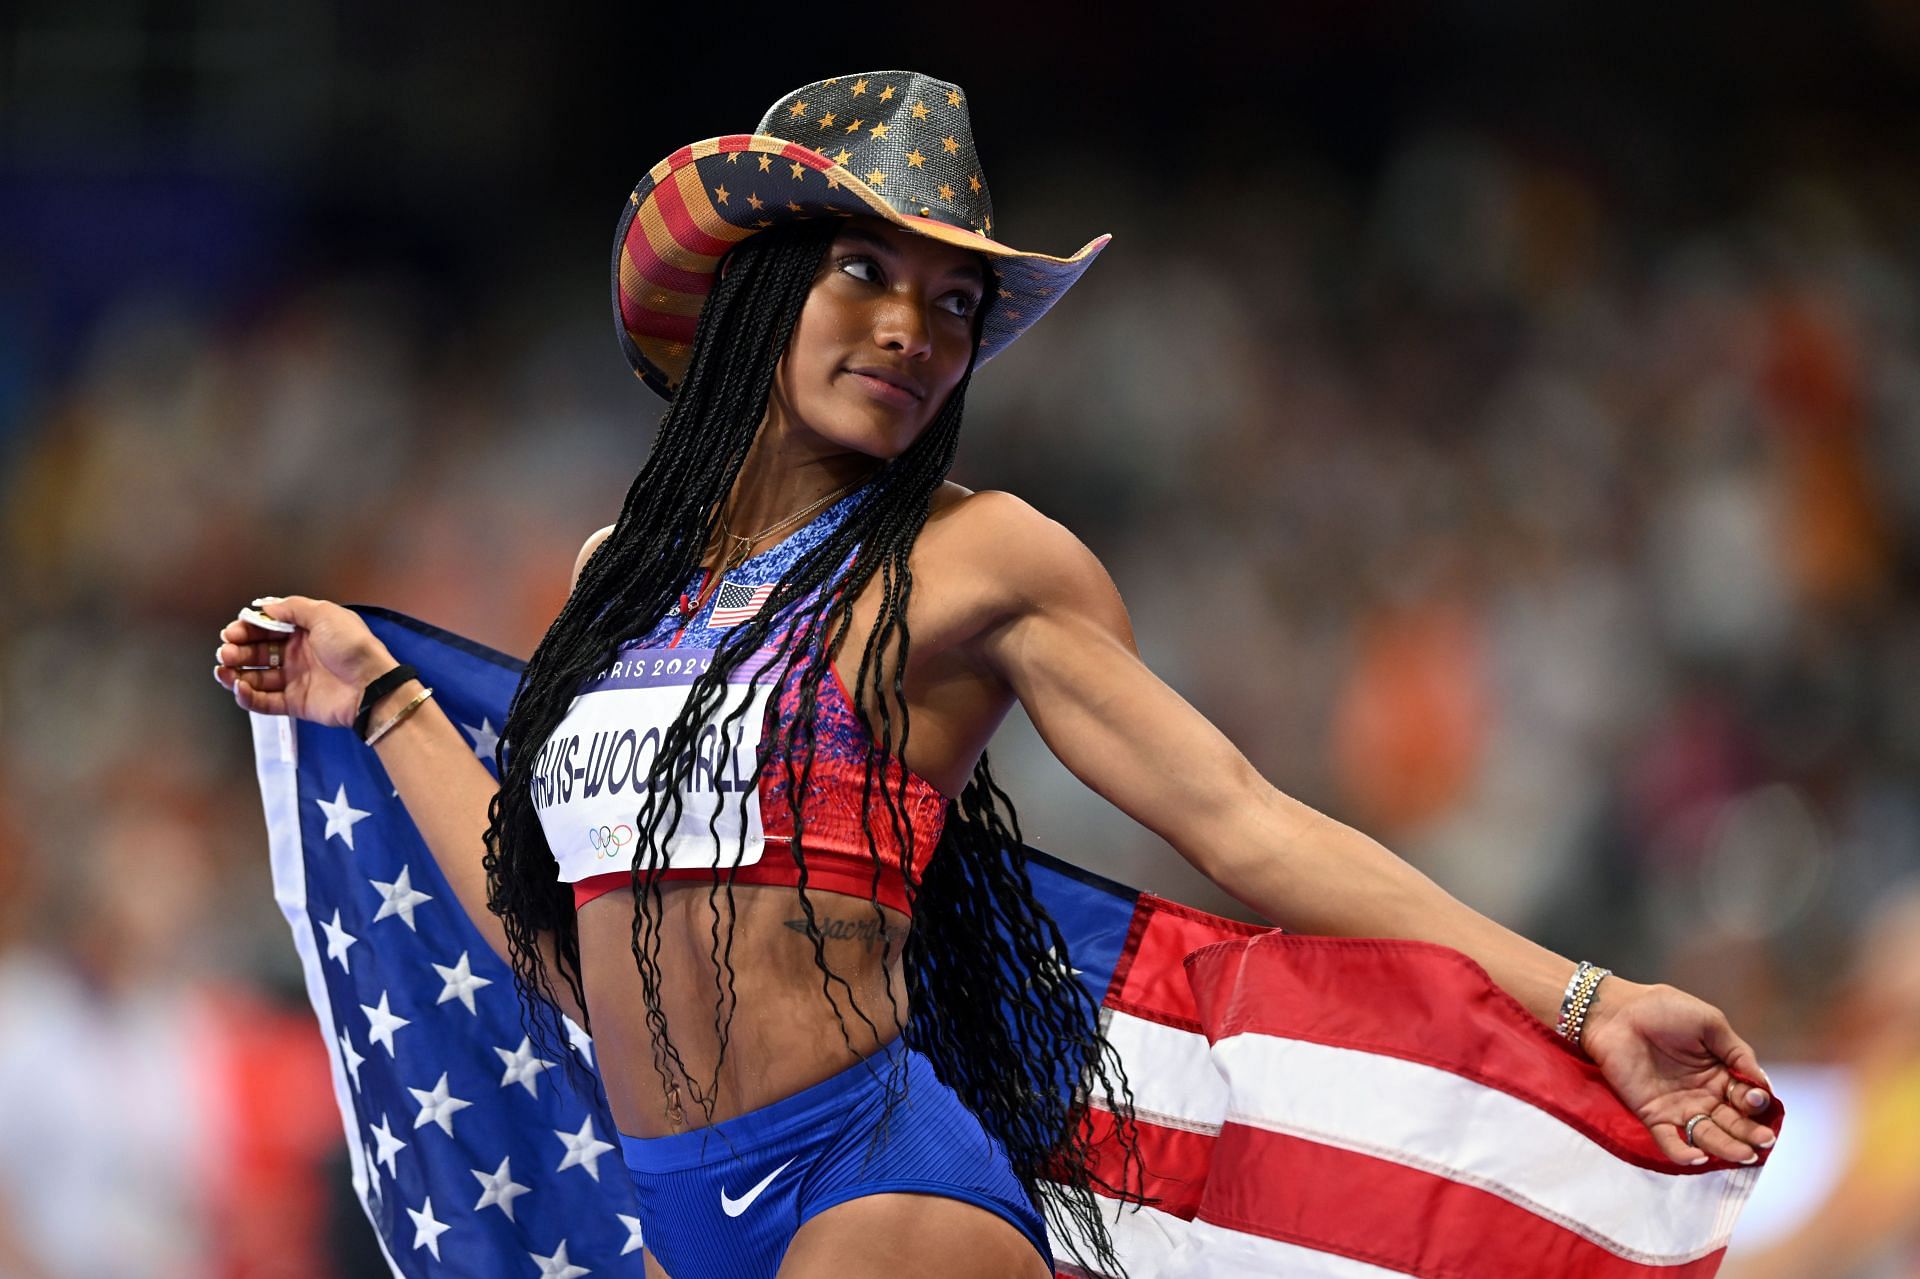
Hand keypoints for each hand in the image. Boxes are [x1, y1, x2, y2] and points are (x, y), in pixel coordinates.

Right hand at [213, 595, 394, 729]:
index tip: (231, 632)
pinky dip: (248, 696)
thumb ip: (293, 608)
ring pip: (256, 676)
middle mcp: (298, 654)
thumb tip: (265, 606)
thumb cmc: (352, 646)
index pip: (267, 628)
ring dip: (236, 673)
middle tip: (226, 651)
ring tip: (223, 669)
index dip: (247, 629)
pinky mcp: (295, 702)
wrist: (371, 685)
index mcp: (306, 631)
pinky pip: (265, 701)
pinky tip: (239, 687)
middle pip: (258, 651)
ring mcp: (296, 679)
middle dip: (237, 650)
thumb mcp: (325, 614)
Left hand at [1579, 975, 1778, 1165]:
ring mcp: (1679, 1108)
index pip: (1746, 1098)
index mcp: (1721, 1074)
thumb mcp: (1709, 1024)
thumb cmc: (1663, 1009)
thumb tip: (1763, 1084)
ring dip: (1726, 1147)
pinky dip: (1683, 1153)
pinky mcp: (1652, 1115)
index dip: (1755, 1102)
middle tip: (1765, 1141)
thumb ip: (1737, 1053)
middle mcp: (1704, 1096)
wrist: (1616, 1011)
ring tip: (1743, 1155)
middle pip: (1733, 1122)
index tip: (1756, 1100)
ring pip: (1707, 1136)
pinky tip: (1699, 1157)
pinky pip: (1670, 1141)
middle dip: (1750, 1133)